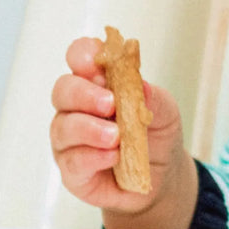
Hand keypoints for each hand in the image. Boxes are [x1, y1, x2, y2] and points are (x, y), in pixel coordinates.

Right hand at [50, 37, 196, 228]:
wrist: (163, 174)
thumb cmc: (155, 134)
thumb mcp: (165, 110)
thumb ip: (152, 96)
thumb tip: (140, 85)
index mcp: (97, 84)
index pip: (80, 59)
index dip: (83, 54)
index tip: (96, 61)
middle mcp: (77, 108)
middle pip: (63, 90)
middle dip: (84, 94)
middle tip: (110, 104)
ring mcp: (71, 139)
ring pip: (63, 127)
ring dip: (90, 129)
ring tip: (116, 136)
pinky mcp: (73, 170)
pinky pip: (72, 161)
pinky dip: (93, 156)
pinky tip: (113, 156)